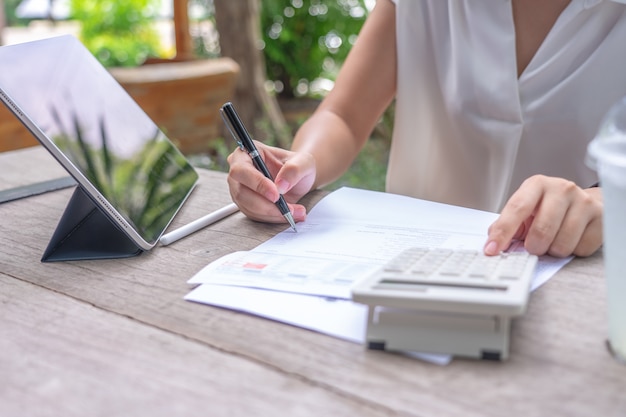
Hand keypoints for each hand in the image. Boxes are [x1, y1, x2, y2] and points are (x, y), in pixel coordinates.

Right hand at [226, 141, 315, 223]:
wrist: (298, 179)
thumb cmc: (297, 166)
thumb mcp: (303, 162)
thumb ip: (294, 170)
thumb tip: (281, 185)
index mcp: (247, 152)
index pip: (241, 169)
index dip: (257, 184)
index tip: (276, 195)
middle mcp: (239, 171)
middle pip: (241, 192)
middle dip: (266, 205)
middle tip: (288, 210)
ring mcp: (239, 189)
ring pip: (248, 207)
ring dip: (272, 213)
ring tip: (295, 212)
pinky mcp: (245, 204)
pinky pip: (254, 215)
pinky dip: (272, 218)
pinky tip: (287, 215)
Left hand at [484, 175, 602, 256]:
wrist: (585, 202)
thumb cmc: (549, 207)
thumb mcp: (526, 209)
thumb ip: (508, 224)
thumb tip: (492, 242)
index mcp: (537, 185)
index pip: (517, 208)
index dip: (503, 231)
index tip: (491, 249)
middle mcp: (561, 189)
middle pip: (541, 231)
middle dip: (533, 247)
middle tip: (534, 246)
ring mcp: (584, 201)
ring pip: (562, 244)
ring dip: (554, 250)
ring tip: (554, 239)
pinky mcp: (601, 217)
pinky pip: (581, 249)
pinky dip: (573, 251)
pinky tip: (572, 238)